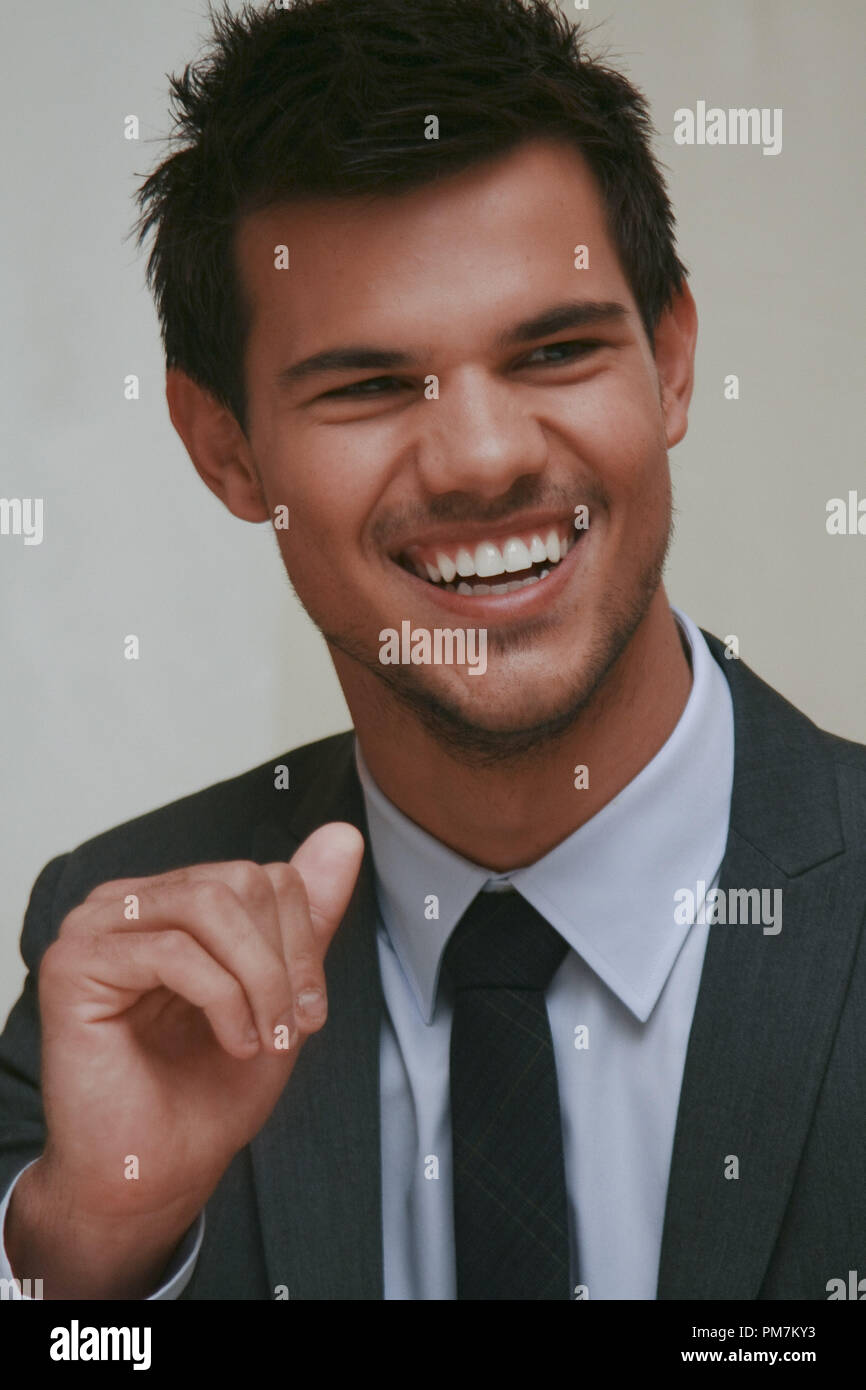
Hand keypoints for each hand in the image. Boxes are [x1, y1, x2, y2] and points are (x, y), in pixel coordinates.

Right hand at [8, 823, 362, 1294]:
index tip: (309, 1014)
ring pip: (208, 905)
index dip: (304, 940)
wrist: (153, 1172)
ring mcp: (96, 927)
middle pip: (240, 881)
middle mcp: (131, 902)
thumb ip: (308, 917)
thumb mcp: (281, 994)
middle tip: (291, 1030)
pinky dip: (222, 1001)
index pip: (263, 874)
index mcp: (174, 901)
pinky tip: (232, 1043)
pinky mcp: (73, 964)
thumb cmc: (207, 1090)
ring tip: (264, 1038)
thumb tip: (344, 834)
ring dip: (258, 980)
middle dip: (285, 960)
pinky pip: (171, 952)